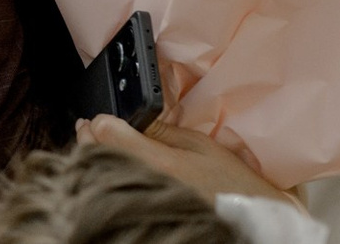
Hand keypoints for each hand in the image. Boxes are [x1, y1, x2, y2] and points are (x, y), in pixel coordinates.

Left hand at [77, 115, 300, 208]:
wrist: (251, 222)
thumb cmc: (231, 183)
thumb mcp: (201, 146)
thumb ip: (162, 129)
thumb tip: (131, 118)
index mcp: (158, 161)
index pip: (106, 131)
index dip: (100, 119)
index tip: (101, 117)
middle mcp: (142, 182)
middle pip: (93, 152)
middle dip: (88, 135)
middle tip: (89, 127)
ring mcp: (139, 201)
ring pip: (96, 173)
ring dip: (91, 156)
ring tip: (94, 145)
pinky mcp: (140, 212)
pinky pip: (110, 192)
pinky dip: (104, 177)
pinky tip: (109, 170)